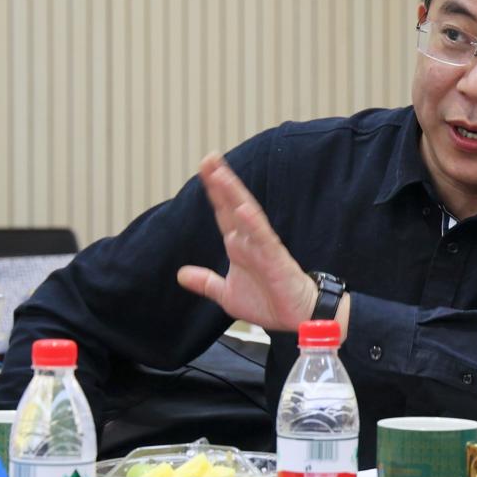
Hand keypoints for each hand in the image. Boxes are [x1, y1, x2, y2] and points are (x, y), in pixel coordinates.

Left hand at [176, 153, 316, 332]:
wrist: (295, 319)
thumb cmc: (268, 302)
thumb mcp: (227, 294)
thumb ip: (205, 281)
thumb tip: (181, 274)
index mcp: (238, 245)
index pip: (223, 211)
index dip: (213, 191)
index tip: (203, 168)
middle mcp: (250, 240)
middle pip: (233, 204)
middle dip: (221, 181)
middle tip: (209, 157)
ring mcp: (263, 247)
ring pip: (247, 214)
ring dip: (234, 194)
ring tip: (221, 174)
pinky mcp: (276, 259)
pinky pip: (264, 239)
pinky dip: (253, 224)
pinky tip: (244, 209)